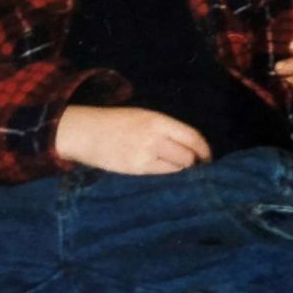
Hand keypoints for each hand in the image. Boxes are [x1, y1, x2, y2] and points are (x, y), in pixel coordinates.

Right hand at [55, 106, 210, 173]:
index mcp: (157, 119)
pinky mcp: (135, 170)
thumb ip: (164, 128)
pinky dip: (169, 176)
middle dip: (196, 163)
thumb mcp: (142, 116)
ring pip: (177, 168)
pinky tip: (166, 175)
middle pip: (188, 155)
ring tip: (182, 173)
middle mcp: (154, 137)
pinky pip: (162, 176)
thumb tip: (188, 144)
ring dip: (183, 172)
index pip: (192, 136)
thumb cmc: (114, 122)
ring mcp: (145, 154)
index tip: (208, 156)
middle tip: (198, 168)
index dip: (204, 148)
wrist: (84, 132)